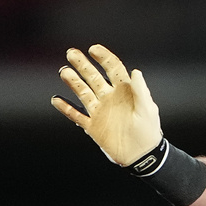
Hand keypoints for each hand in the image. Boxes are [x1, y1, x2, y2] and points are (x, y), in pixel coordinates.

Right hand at [51, 44, 162, 165]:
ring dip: (73, 82)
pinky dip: (66, 108)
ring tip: (64, 72)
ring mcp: (100, 111)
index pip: (112, 68)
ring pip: (83, 92)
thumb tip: (136, 71)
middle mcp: (110, 97)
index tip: (93, 49)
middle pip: (93, 76)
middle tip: (71, 53)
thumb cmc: (149, 132)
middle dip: (82, 64)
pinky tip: (56, 100)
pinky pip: (76, 115)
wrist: (142, 156)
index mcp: (124, 91)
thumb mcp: (147, 109)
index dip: (103, 57)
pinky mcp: (93, 126)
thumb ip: (141, 90)